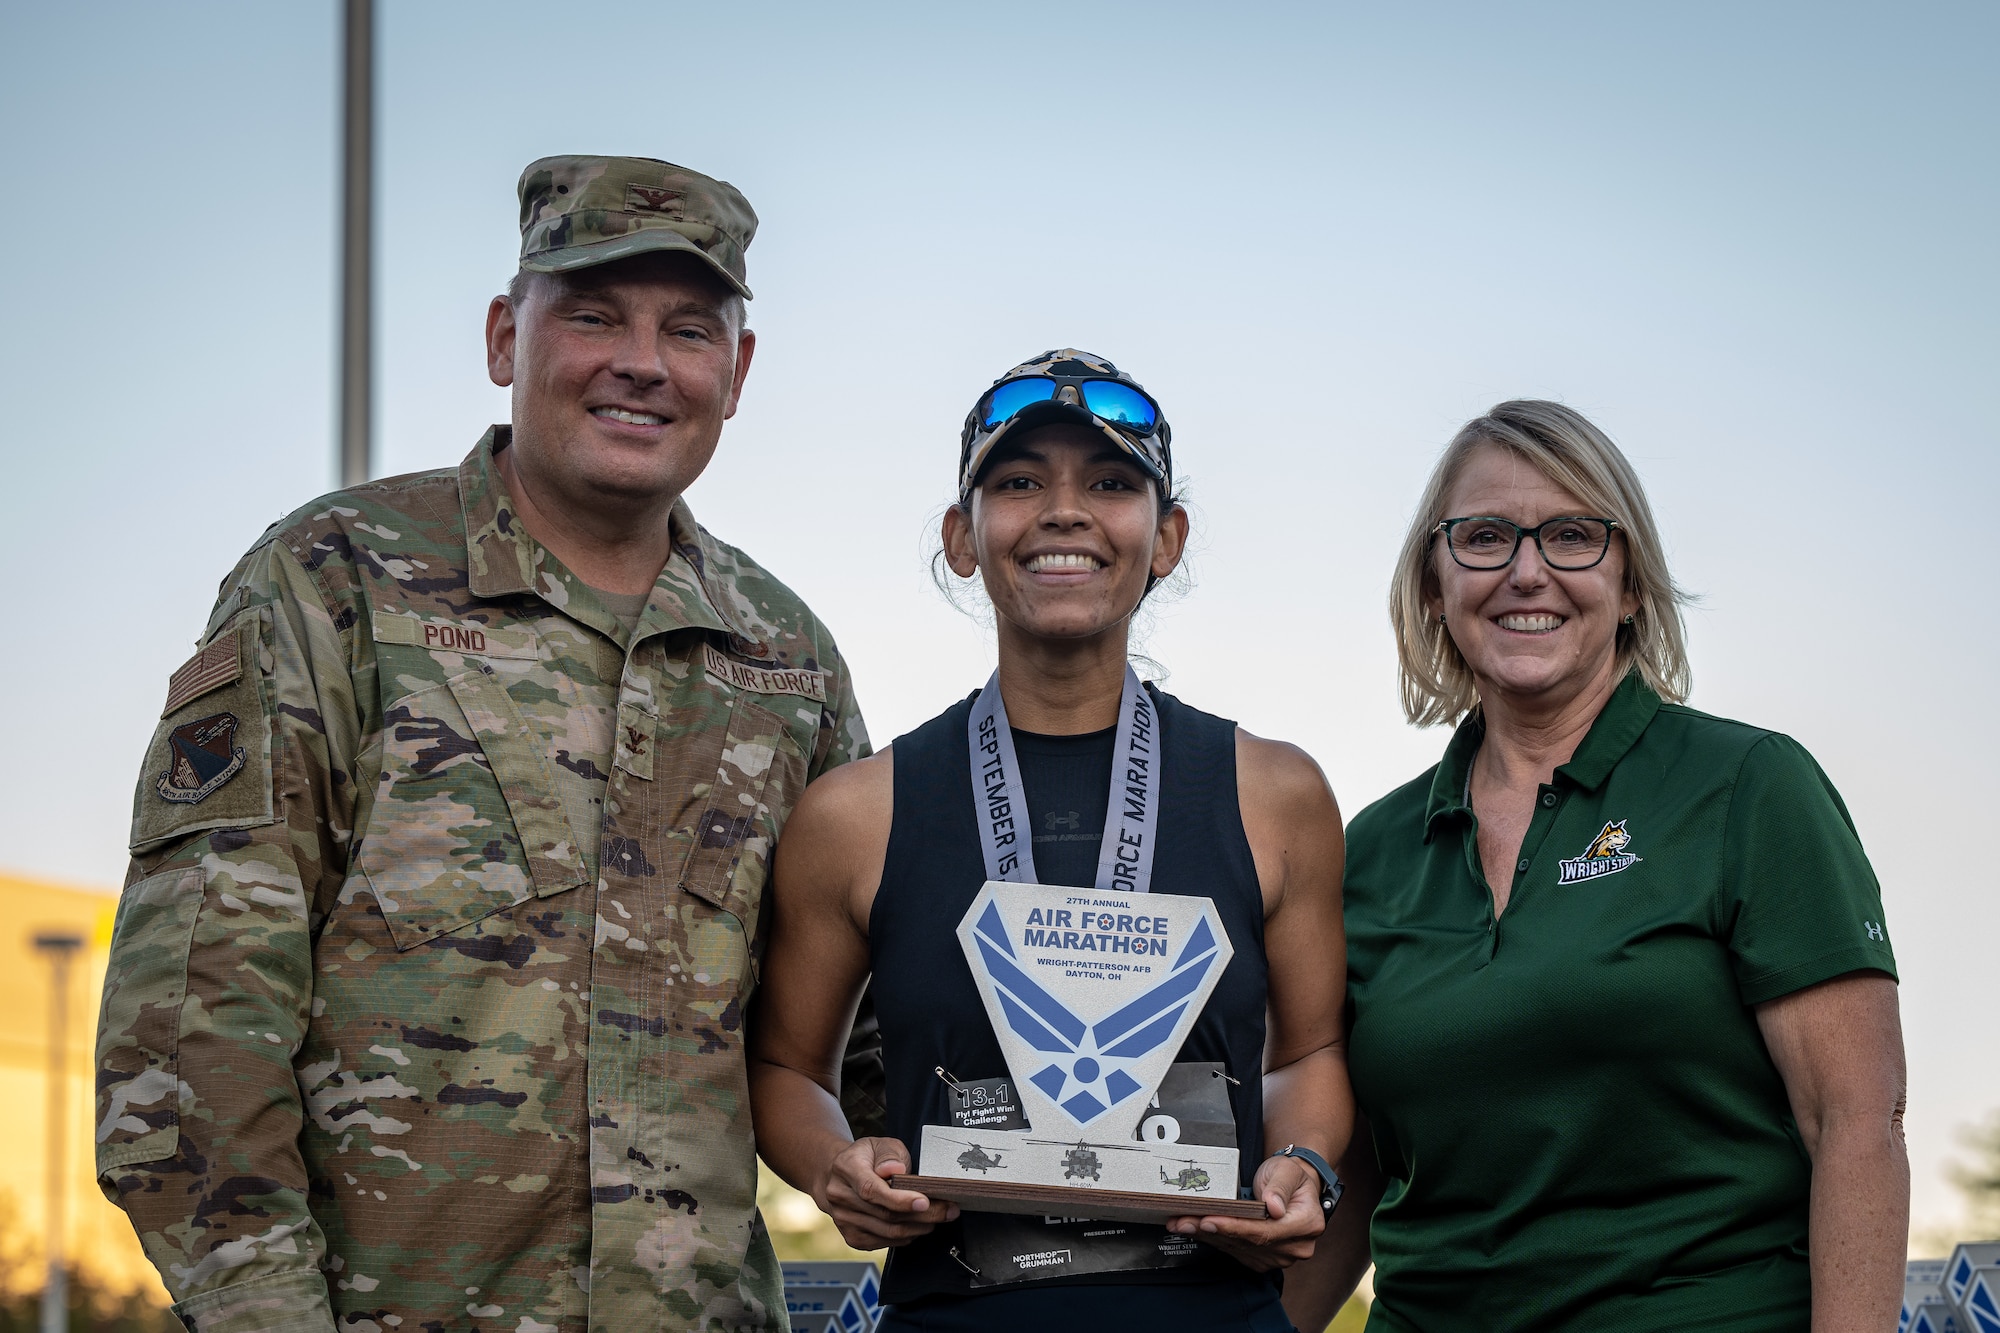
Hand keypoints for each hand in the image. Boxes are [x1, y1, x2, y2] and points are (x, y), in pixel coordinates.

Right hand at [814, 1136, 959, 1249]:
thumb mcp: (879, 1144)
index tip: (924, 1201)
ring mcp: (844, 1220)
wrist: (836, 1176)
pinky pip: (885, 1242)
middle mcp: (841, 1197)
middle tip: (948, 1210)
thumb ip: (890, 1154)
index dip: (899, 1200)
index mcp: (846, 1168)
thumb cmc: (864, 1158)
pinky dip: (906, 1236)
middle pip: (885, 1215)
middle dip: (923, 1215)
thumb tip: (895, 1170)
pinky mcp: (852, 1237)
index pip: (871, 1190)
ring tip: (938, 1217)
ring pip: (888, 1232)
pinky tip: (918, 1225)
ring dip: (918, 1228)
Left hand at [1166, 1154, 1324, 1271]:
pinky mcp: (1264, 1259)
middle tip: (1182, 1221)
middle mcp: (1296, 1247)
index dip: (1235, 1227)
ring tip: (1181, 1223)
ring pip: (1238, 1248)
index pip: (1265, 1231)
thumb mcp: (1287, 1170)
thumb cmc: (1289, 1175)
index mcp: (1307, 1224)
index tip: (1209, 1220)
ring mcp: (1280, 1256)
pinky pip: (1235, 1251)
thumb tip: (1273, 1206)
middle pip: (1248, 1242)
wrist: (1291, 1185)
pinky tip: (1195, 1229)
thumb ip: (1279, 1187)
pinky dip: (1214, 1239)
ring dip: (1207, 1236)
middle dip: (1212, 1231)